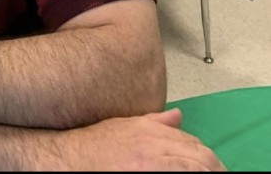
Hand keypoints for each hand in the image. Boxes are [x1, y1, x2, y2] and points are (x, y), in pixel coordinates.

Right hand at [57, 109, 224, 171]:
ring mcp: (150, 167)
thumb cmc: (94, 146)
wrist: (69, 159)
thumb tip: (178, 116)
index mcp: (150, 132)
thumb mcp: (125, 127)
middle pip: (199, 157)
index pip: (193, 144)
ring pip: (193, 169)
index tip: (212, 168)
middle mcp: (153, 147)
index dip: (207, 158)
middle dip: (214, 168)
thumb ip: (155, 122)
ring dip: (205, 173)